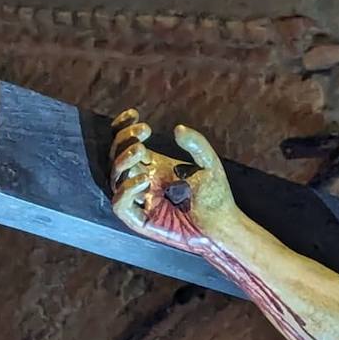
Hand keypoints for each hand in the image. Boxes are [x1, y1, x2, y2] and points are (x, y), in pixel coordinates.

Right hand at [109, 110, 236, 250]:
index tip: (134, 114)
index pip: (128, 145)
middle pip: (117, 157)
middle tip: (144, 131)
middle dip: (124, 141)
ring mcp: (140, 200)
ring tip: (142, 150)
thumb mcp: (209, 164)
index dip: (123, 128)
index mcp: (154, 166)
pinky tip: (143, 181)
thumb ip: (196, 145)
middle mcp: (143, 181)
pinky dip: (126, 192)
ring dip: (123, 161)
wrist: (222, 225)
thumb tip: (177, 128)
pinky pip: (121, 206)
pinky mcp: (141, 221)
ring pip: (115, 179)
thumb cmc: (216, 196)